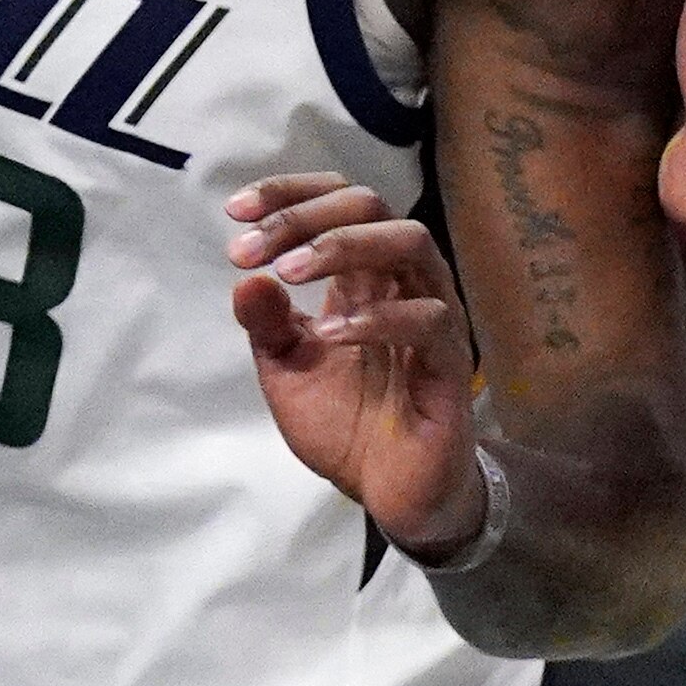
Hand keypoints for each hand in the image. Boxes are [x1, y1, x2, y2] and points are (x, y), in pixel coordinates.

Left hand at [228, 174, 485, 559]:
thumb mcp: (286, 368)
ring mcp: (432, 318)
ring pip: (410, 242)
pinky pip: (430, 319)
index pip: (338, 201)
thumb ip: (265, 322)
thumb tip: (246, 276)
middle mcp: (402, 283)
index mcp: (361, 276)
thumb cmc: (344, 423)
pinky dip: (377, 317)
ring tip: (289, 272)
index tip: (234, 211)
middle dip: (303, 215)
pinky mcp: (451, 364)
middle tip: (250, 249)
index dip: (289, 193)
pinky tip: (330, 333)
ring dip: (342, 246)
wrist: (387, 492)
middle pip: (371, 206)